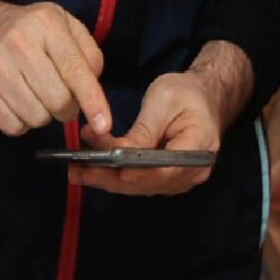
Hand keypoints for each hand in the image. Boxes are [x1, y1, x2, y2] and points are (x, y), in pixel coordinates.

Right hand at [0, 0, 109, 135]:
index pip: (75, 70)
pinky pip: (14, 128)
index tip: (104, 125)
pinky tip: (17, 102)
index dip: (93, 101)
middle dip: (68, 108)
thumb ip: (88, 54)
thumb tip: (94, 92)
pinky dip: (22, 123)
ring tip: (36, 95)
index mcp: (45, 23)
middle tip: (61, 98)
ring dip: (44, 115)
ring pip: (37, 118)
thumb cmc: (30, 31)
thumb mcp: (64, 26)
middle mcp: (18, 44)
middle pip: (58, 100)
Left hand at [74, 41, 252, 196]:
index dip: (132, 172)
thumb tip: (118, 154)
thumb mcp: (163, 100)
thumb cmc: (185, 93)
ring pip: (141, 187)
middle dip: (110, 178)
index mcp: (199, 148)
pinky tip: (94, 168)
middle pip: (148, 183)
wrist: (203, 97)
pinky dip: (117, 176)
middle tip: (77, 171)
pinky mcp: (168, 179)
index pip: (162, 170)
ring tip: (78, 169)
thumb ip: (143, 130)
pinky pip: (141, 182)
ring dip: (108, 179)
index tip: (101, 166)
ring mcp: (181, 179)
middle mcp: (193, 172)